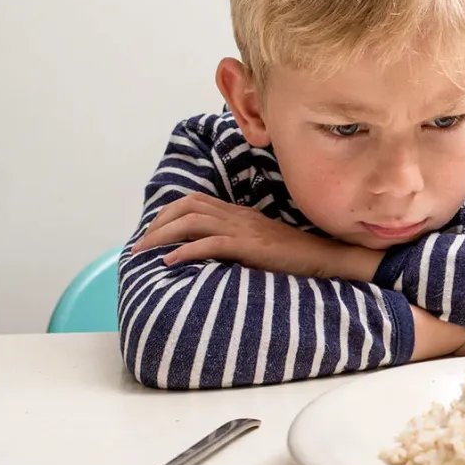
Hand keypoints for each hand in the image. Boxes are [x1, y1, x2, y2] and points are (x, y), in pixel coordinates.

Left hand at [132, 193, 384, 281]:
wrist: (325, 258)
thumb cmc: (295, 256)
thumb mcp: (261, 243)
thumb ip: (238, 240)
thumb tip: (209, 251)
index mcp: (240, 213)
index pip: (195, 201)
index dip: (168, 213)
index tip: (152, 233)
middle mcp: (239, 216)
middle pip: (187, 207)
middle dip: (158, 224)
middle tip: (139, 247)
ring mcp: (245, 229)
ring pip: (193, 222)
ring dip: (163, 236)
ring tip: (145, 253)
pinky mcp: (251, 246)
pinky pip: (211, 244)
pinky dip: (186, 251)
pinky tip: (171, 263)